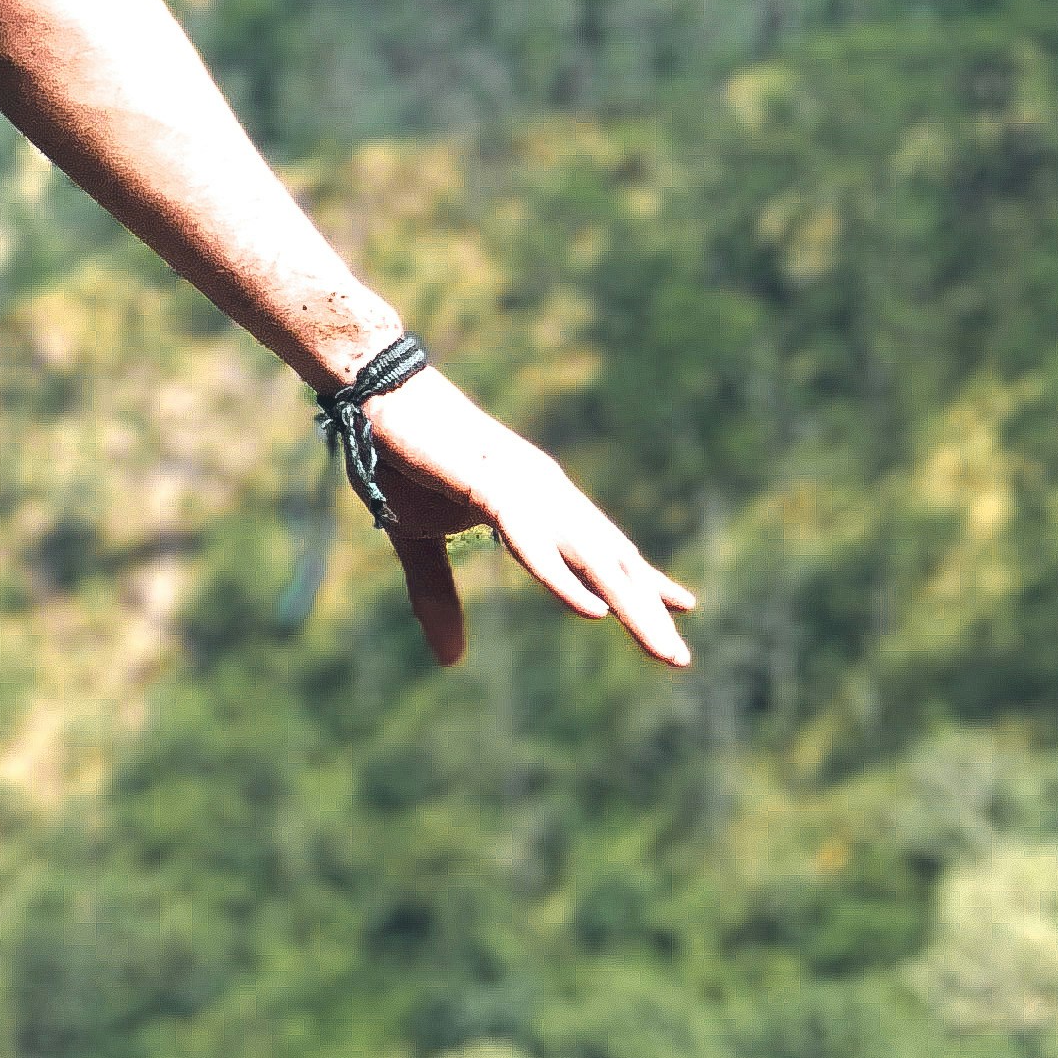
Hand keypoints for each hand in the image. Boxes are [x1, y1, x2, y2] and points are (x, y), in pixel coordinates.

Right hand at [355, 367, 695, 672]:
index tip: (684, 606)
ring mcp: (524, 487)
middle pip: (608, 560)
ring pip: (589, 557)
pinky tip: (595, 612)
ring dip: (628, 605)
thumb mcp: (417, 542)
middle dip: (646, 609)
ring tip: (662, 648)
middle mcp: (545, 493)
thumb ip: (437, 597)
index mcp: (535, 500)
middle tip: (679, 659)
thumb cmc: (398, 459)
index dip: (643, 580)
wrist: (373, 395)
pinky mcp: (490, 484)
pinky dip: (564, 578)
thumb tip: (450, 662)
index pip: (601, 548)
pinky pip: (534, 541)